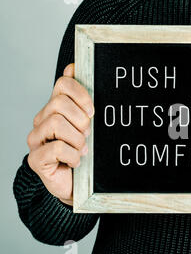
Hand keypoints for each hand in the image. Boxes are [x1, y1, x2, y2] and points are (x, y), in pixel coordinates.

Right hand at [27, 64, 93, 205]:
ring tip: (81, 150)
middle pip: (59, 103)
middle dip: (81, 120)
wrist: (79, 186)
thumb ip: (81, 99)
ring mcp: (36, 139)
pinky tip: (75, 162)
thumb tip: (72, 67)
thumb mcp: (88, 125)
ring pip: (57, 123)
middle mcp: (42, 120)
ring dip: (78, 140)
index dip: (80, 93)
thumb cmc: (85, 153)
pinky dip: (73, 156)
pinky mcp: (35, 159)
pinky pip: (57, 148)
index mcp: (55, 109)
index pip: (62, 84)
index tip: (92, 110)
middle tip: (87, 135)